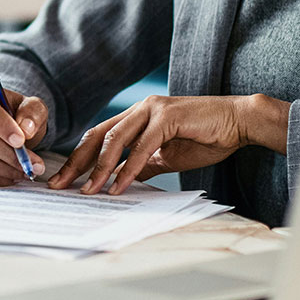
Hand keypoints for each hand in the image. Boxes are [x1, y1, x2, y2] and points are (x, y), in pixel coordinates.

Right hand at [0, 83, 49, 186]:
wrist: (6, 130)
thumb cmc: (18, 117)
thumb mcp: (33, 108)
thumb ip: (33, 113)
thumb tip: (26, 129)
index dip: (0, 124)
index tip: (21, 141)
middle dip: (9, 154)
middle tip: (32, 163)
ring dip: (4, 168)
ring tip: (25, 170)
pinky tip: (11, 176)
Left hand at [50, 94, 289, 195]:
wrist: (239, 122)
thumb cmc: (206, 137)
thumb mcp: (168, 155)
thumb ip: (145, 163)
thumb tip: (123, 180)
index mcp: (137, 116)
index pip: (99, 136)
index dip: (80, 158)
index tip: (64, 180)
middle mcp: (140, 109)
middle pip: (98, 135)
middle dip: (77, 162)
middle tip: (60, 185)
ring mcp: (152, 110)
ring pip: (115, 139)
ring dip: (99, 168)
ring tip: (88, 190)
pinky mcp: (168, 117)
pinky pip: (142, 146)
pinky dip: (127, 168)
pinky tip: (118, 186)